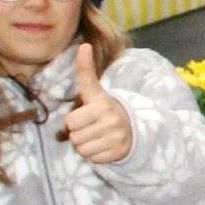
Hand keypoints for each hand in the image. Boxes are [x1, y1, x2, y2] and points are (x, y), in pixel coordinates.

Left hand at [61, 44, 132, 163]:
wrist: (133, 127)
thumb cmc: (105, 108)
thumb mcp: (95, 90)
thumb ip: (86, 70)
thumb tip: (84, 44)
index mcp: (102, 105)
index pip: (70, 122)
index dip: (75, 121)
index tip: (87, 116)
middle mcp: (111, 121)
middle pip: (75, 138)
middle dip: (80, 135)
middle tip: (93, 128)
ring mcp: (116, 138)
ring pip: (83, 150)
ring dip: (87, 146)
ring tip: (98, 137)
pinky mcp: (119, 152)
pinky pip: (94, 159)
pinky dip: (96, 155)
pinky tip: (105, 146)